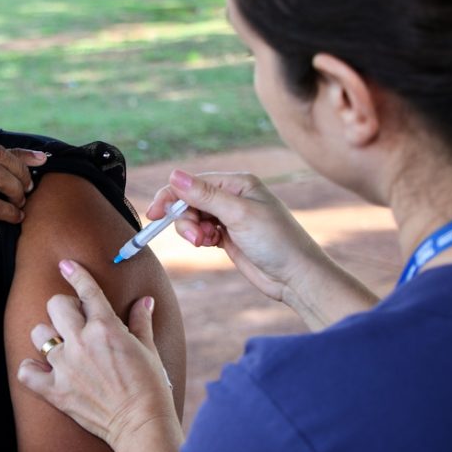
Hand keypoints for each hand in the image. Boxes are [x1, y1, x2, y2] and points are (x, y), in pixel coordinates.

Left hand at [17, 260, 181, 451]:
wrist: (141, 424)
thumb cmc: (150, 386)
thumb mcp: (148, 349)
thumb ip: (141, 321)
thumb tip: (145, 301)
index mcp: (106, 327)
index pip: (86, 290)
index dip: (75, 274)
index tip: (66, 265)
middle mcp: (82, 342)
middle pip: (56, 305)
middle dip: (64, 308)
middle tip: (74, 321)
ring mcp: (66, 366)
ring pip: (39, 334)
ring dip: (48, 337)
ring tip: (60, 346)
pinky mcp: (55, 390)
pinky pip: (27, 372)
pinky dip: (31, 370)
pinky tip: (41, 369)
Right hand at [148, 169, 335, 303]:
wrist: (296, 277)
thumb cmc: (277, 241)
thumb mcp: (238, 215)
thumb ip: (204, 195)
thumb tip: (174, 175)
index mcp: (238, 183)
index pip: (193, 183)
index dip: (172, 196)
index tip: (155, 214)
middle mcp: (233, 196)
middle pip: (190, 201)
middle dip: (186, 219)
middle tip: (196, 238)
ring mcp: (230, 217)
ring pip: (193, 217)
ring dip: (192, 230)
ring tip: (206, 243)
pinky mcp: (227, 235)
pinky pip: (201, 231)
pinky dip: (200, 238)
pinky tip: (212, 245)